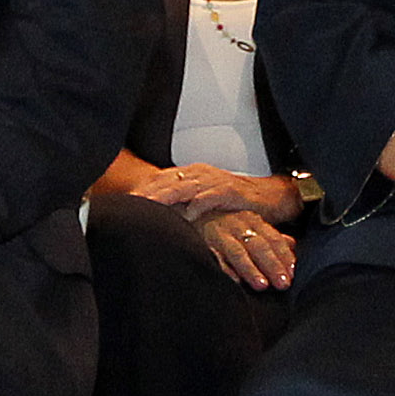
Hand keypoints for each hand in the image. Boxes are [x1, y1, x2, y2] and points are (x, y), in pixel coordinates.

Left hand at [135, 163, 294, 222]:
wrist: (271, 196)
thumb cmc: (236, 202)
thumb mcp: (206, 202)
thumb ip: (185, 207)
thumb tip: (163, 220)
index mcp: (192, 175)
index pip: (161, 180)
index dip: (142, 190)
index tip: (122, 201)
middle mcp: (201, 174)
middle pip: (167, 181)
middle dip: (147, 193)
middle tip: (128, 204)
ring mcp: (215, 181)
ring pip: (184, 187)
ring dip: (165, 196)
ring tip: (148, 207)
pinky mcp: (231, 191)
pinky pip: (210, 197)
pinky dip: (196, 205)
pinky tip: (185, 213)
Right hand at [192, 205, 296, 289]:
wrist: (192, 209)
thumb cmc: (225, 222)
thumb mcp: (250, 224)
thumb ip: (271, 236)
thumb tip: (292, 246)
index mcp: (253, 221)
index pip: (273, 239)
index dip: (284, 256)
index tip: (292, 273)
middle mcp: (239, 225)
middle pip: (259, 246)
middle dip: (272, 265)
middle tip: (283, 283)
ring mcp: (222, 234)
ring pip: (238, 252)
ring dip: (251, 269)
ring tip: (262, 285)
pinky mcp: (205, 242)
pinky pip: (216, 257)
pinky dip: (225, 268)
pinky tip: (234, 280)